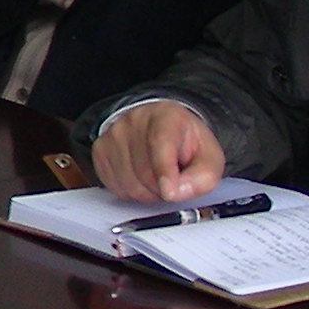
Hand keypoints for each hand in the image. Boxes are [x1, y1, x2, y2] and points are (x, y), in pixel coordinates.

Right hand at [91, 102, 227, 203]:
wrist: (160, 128)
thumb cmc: (184, 144)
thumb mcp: (209, 157)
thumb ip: (203, 177)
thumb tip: (176, 192)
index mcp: (166, 116)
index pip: (160, 144)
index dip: (165, 172)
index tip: (169, 193)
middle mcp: (135, 120)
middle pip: (145, 171)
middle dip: (162, 190)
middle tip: (173, 183)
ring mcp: (113, 134)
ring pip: (129, 183)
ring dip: (147, 193)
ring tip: (157, 180)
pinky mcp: (100, 150)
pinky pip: (115, 186)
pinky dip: (130, 191)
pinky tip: (140, 178)